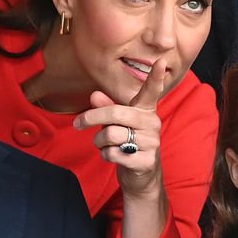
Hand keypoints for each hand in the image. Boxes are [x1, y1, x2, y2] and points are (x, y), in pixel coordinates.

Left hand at [73, 59, 166, 197]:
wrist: (141, 176)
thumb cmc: (127, 143)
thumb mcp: (116, 124)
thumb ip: (106, 108)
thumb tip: (94, 95)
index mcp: (146, 110)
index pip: (152, 91)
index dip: (155, 77)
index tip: (160, 61)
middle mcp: (152, 123)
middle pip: (115, 113)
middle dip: (91, 118)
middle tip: (77, 123)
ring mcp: (152, 143)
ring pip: (111, 135)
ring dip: (99, 141)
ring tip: (103, 144)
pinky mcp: (146, 161)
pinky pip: (113, 153)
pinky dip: (105, 155)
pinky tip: (112, 156)